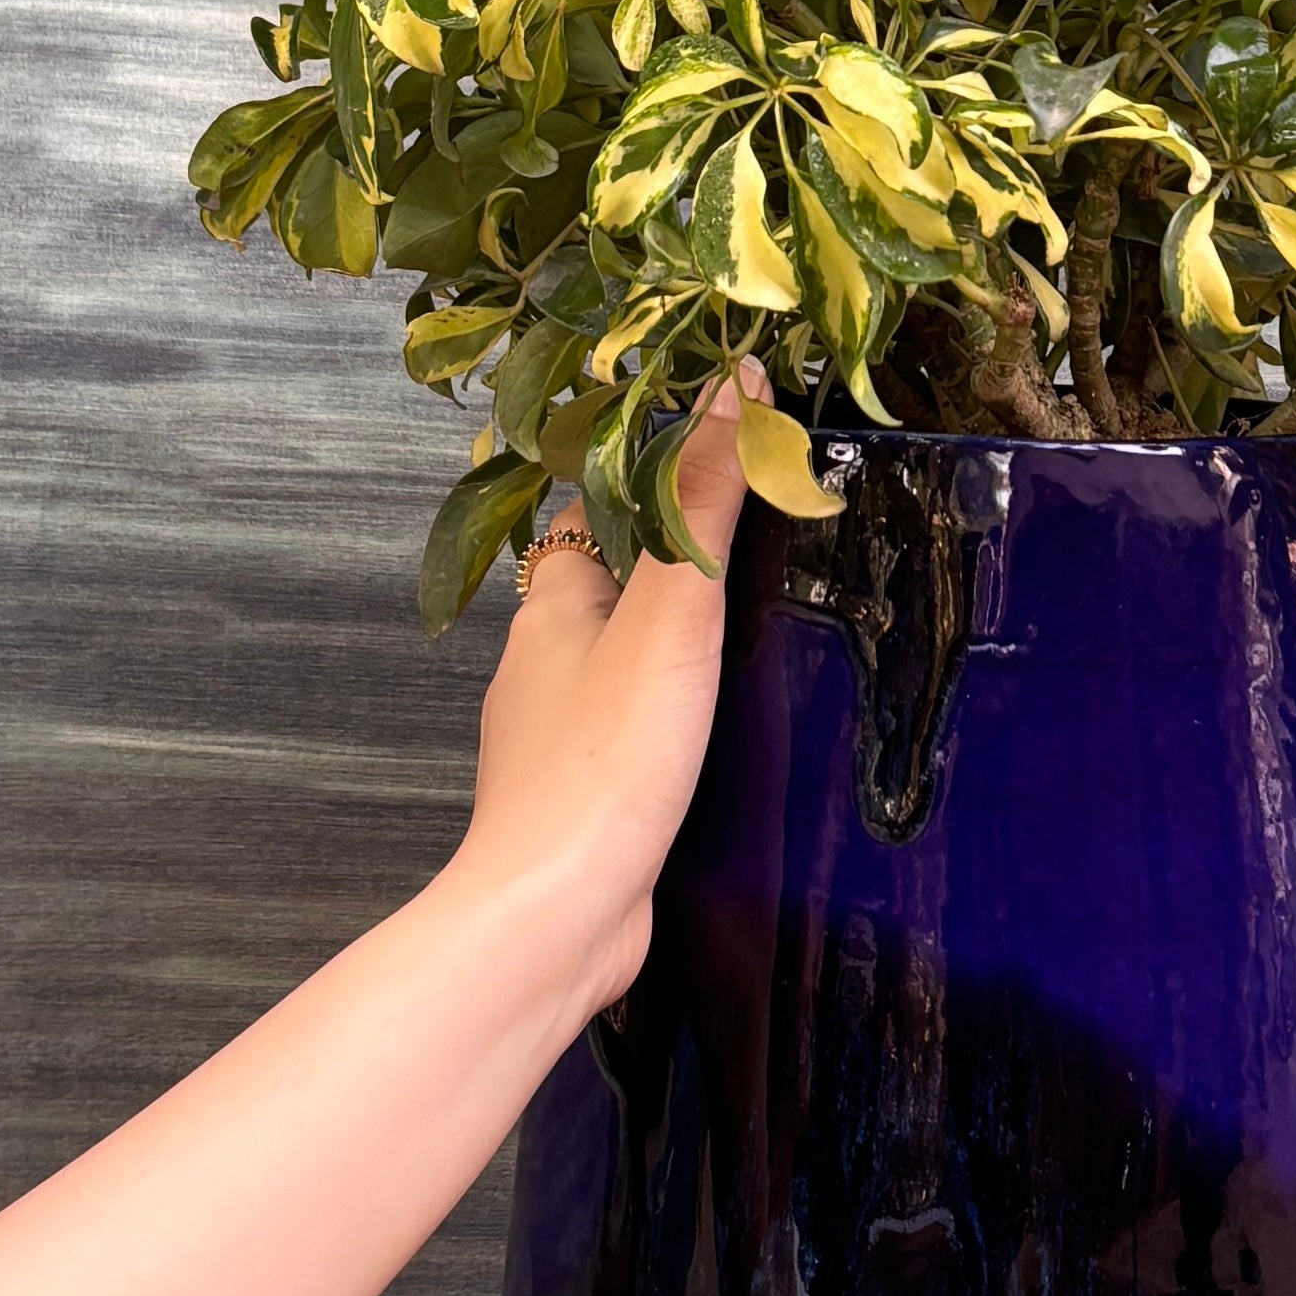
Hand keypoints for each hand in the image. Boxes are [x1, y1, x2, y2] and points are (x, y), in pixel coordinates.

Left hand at [456, 362, 761, 1014]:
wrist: (560, 913)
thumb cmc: (606, 759)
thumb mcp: (671, 614)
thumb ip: (702, 502)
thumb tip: (732, 381)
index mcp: (548, 609)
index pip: (587, 512)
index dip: (640, 474)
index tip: (707, 444)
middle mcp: (541, 666)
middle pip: (604, 585)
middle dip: (667, 558)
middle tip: (753, 528)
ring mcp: (558, 737)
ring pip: (617, 660)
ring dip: (672, 639)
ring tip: (754, 618)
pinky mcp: (585, 798)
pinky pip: (629, 728)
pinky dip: (670, 711)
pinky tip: (719, 722)